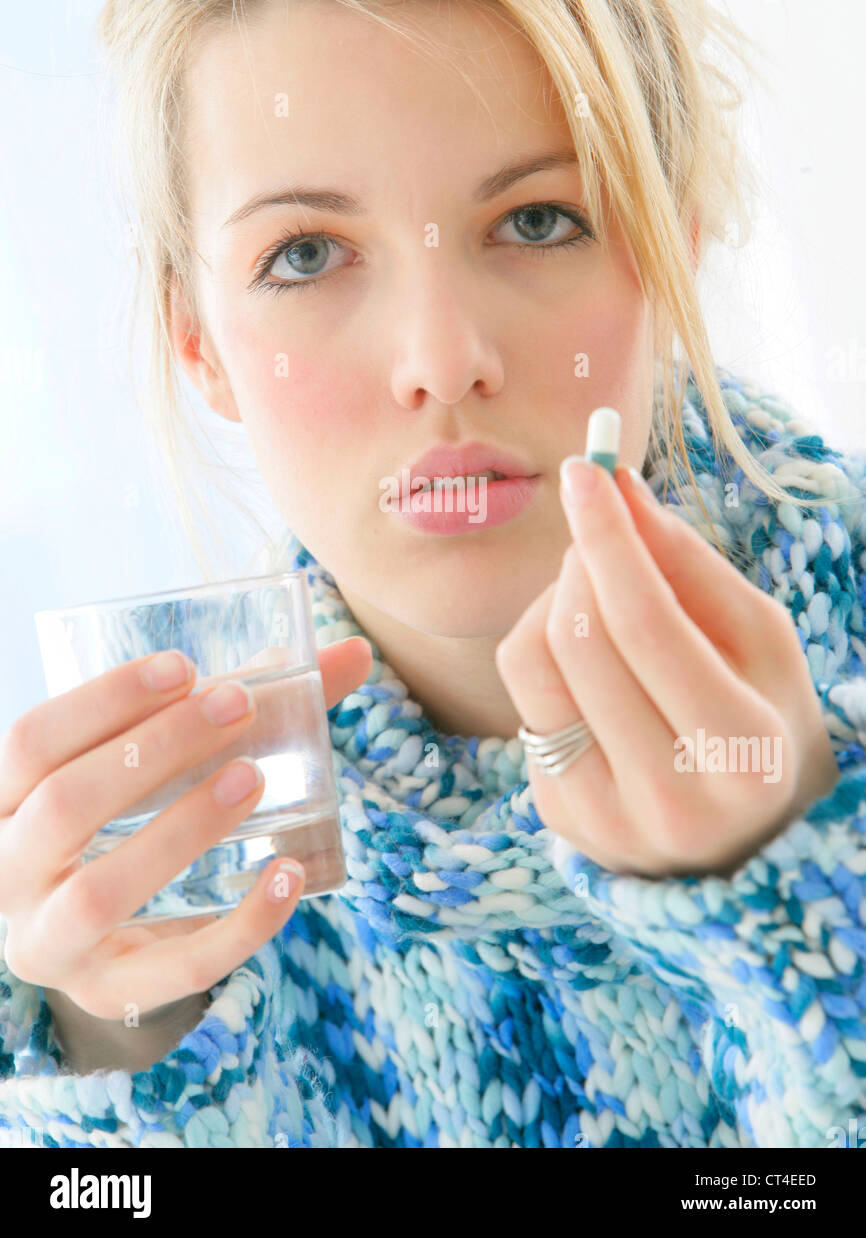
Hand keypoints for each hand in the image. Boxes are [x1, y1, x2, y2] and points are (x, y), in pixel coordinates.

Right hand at [0, 635, 370, 1018]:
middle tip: (238, 706)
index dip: (103, 699)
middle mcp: (8, 876)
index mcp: (2, 803)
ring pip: (103, 892)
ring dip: (182, 828)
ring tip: (253, 779)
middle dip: (155, 749)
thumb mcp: (150, 761)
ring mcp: (53, 943)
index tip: (184, 666)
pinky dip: (241, 924)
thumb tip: (354, 653)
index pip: (32, 742)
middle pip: (64, 806)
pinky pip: (179, 967)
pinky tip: (290, 874)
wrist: (98, 935)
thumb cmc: (127, 820)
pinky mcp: (112, 992)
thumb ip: (239, 705)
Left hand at [495, 460, 839, 877]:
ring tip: (599, 604)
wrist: (749, 839)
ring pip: (529, 664)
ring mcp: (604, 820)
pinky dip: (553, 659)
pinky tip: (596, 672)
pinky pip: (525, 701)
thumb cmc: (763, 719)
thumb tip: (616, 484)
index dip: (607, 537)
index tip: (586, 471)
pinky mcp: (559, 819)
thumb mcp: (761, 640)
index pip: (646, 624)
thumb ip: (689, 562)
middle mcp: (669, 800)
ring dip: (554, 604)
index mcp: (742, 754)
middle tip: (601, 533)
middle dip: (580, 561)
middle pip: (577, 639)